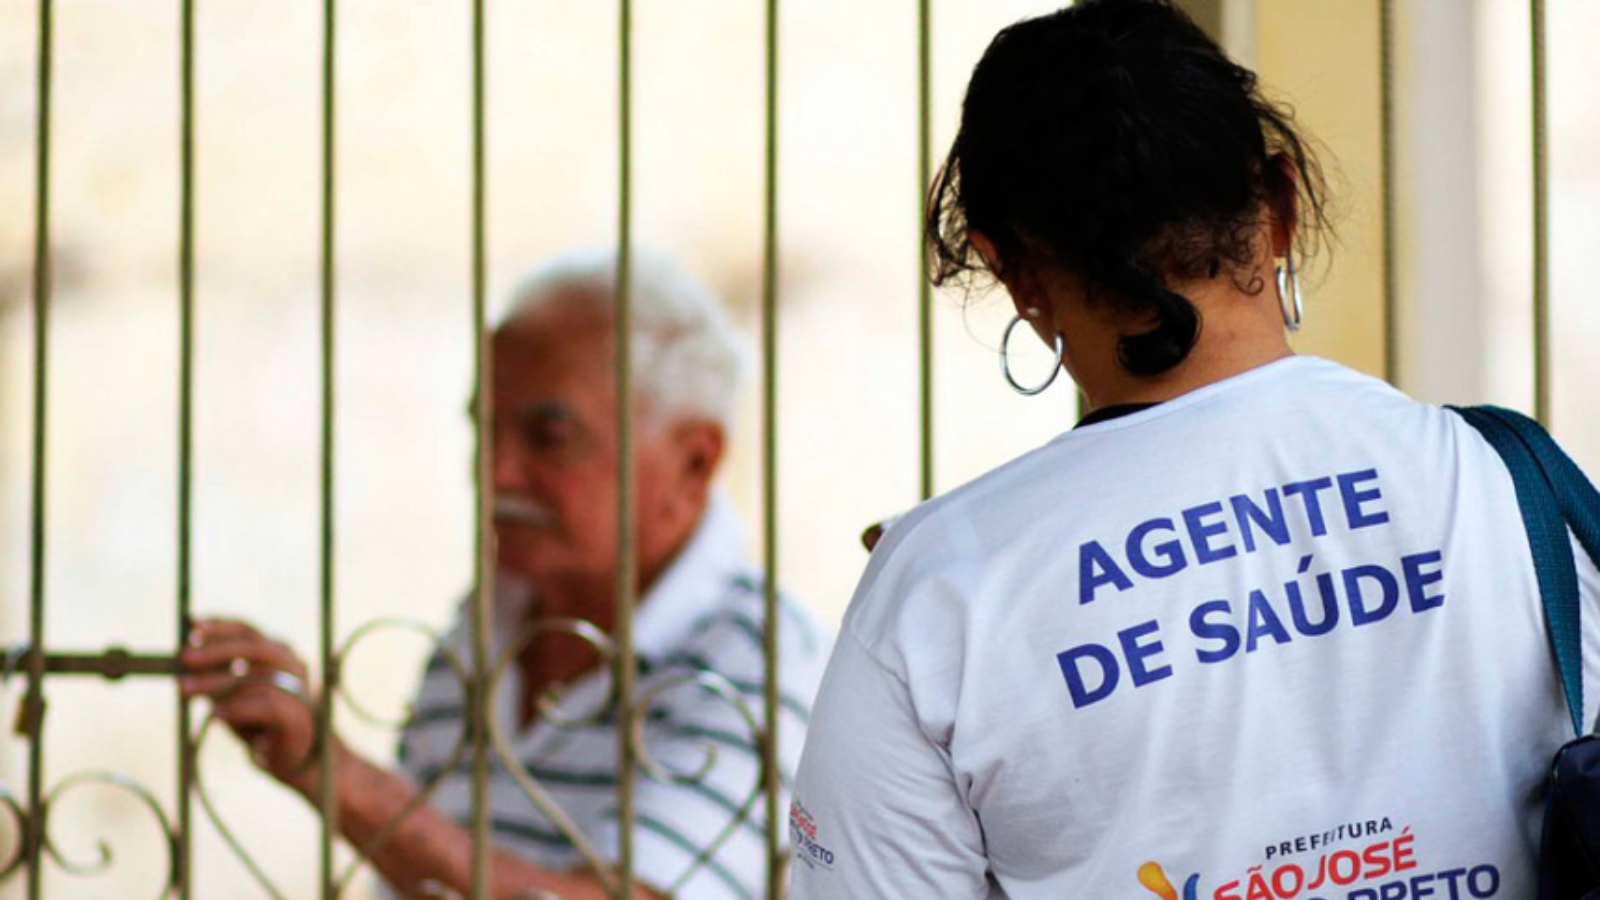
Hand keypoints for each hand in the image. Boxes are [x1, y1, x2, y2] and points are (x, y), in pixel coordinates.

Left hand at [180, 618, 326, 794]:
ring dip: (216, 682)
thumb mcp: (232, 694)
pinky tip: (214, 714)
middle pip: (254, 646)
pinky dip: (237, 708)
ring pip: (256, 676)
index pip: (248, 631)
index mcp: (277, 653)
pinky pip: (266, 705)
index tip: (192, 625)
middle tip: (186, 658)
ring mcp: (298, 688)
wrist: (293, 756)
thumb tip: (183, 660)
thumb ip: (215, 676)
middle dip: (217, 651)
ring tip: (186, 689)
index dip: (220, 627)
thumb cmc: (260, 722)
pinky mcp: (297, 715)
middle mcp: (291, 664)